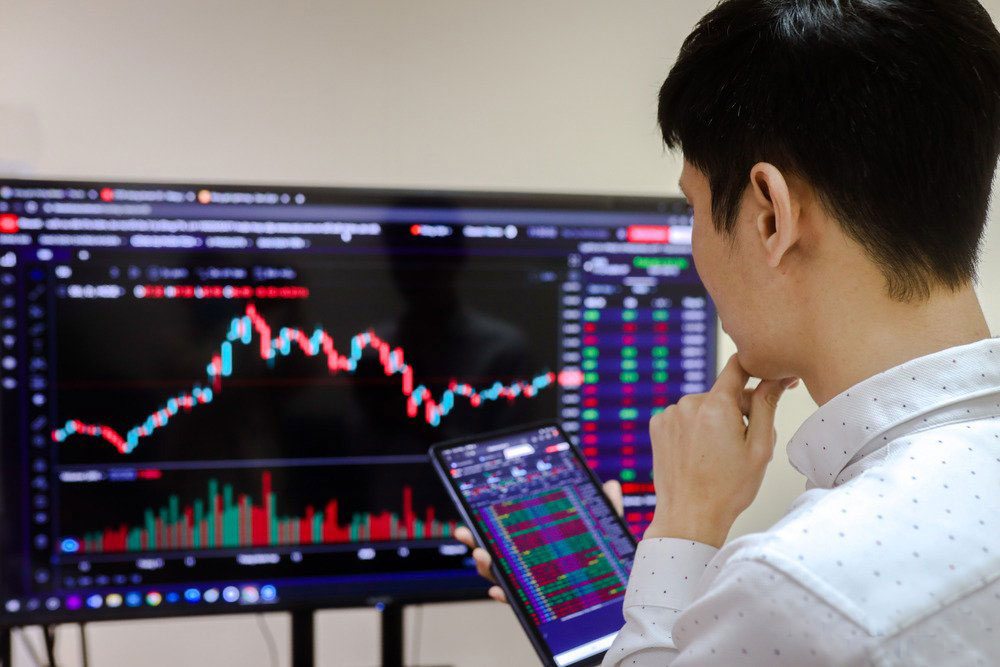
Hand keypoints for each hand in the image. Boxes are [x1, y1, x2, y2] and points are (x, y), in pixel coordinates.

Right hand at [454, 479, 624, 603]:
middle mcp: (531, 566)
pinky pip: (518, 603)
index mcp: (540, 545)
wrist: (621, 596)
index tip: (470, 519)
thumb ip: (607, 508)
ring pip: (501, 577)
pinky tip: (499, 592)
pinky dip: (505, 597)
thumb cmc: (608, 562)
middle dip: (475, 542)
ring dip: (486, 567)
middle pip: (497, 555)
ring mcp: (534, 585)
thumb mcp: (606, 532)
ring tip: (482, 556)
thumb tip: (612, 484)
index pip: (509, 534)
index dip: (487, 527)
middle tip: (464, 532)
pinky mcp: (542, 604)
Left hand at [643, 354, 796, 546]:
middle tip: (743, 445)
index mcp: (715, 406)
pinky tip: (698, 454)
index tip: (772, 379)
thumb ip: (766, 406)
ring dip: (714, 421)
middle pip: (722, 394)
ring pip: (703, 407)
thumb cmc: (728, 488)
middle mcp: (688, 403)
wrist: (689, 517)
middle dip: (737, 411)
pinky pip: (684, 418)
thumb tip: (777, 377)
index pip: (738, 368)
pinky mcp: (657, 426)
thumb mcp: (759, 448)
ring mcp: (669, 414)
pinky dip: (694, 429)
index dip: (758, 371)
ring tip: (719, 455)